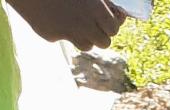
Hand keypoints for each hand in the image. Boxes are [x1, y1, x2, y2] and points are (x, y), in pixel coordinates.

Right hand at [11, 0, 126, 47]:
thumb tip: (118, 14)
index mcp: (94, 8)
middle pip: (104, 42)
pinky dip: (64, 31)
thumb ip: (101, 2)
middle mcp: (83, 24)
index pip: (114, 29)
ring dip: (85, 36)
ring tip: (77, 21)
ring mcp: (66, 32)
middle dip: (100, 34)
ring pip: (86, 46)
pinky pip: (64, 39)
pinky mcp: (51, 36)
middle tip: (94, 24)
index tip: (107, 19)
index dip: (111, 24)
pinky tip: (55, 16)